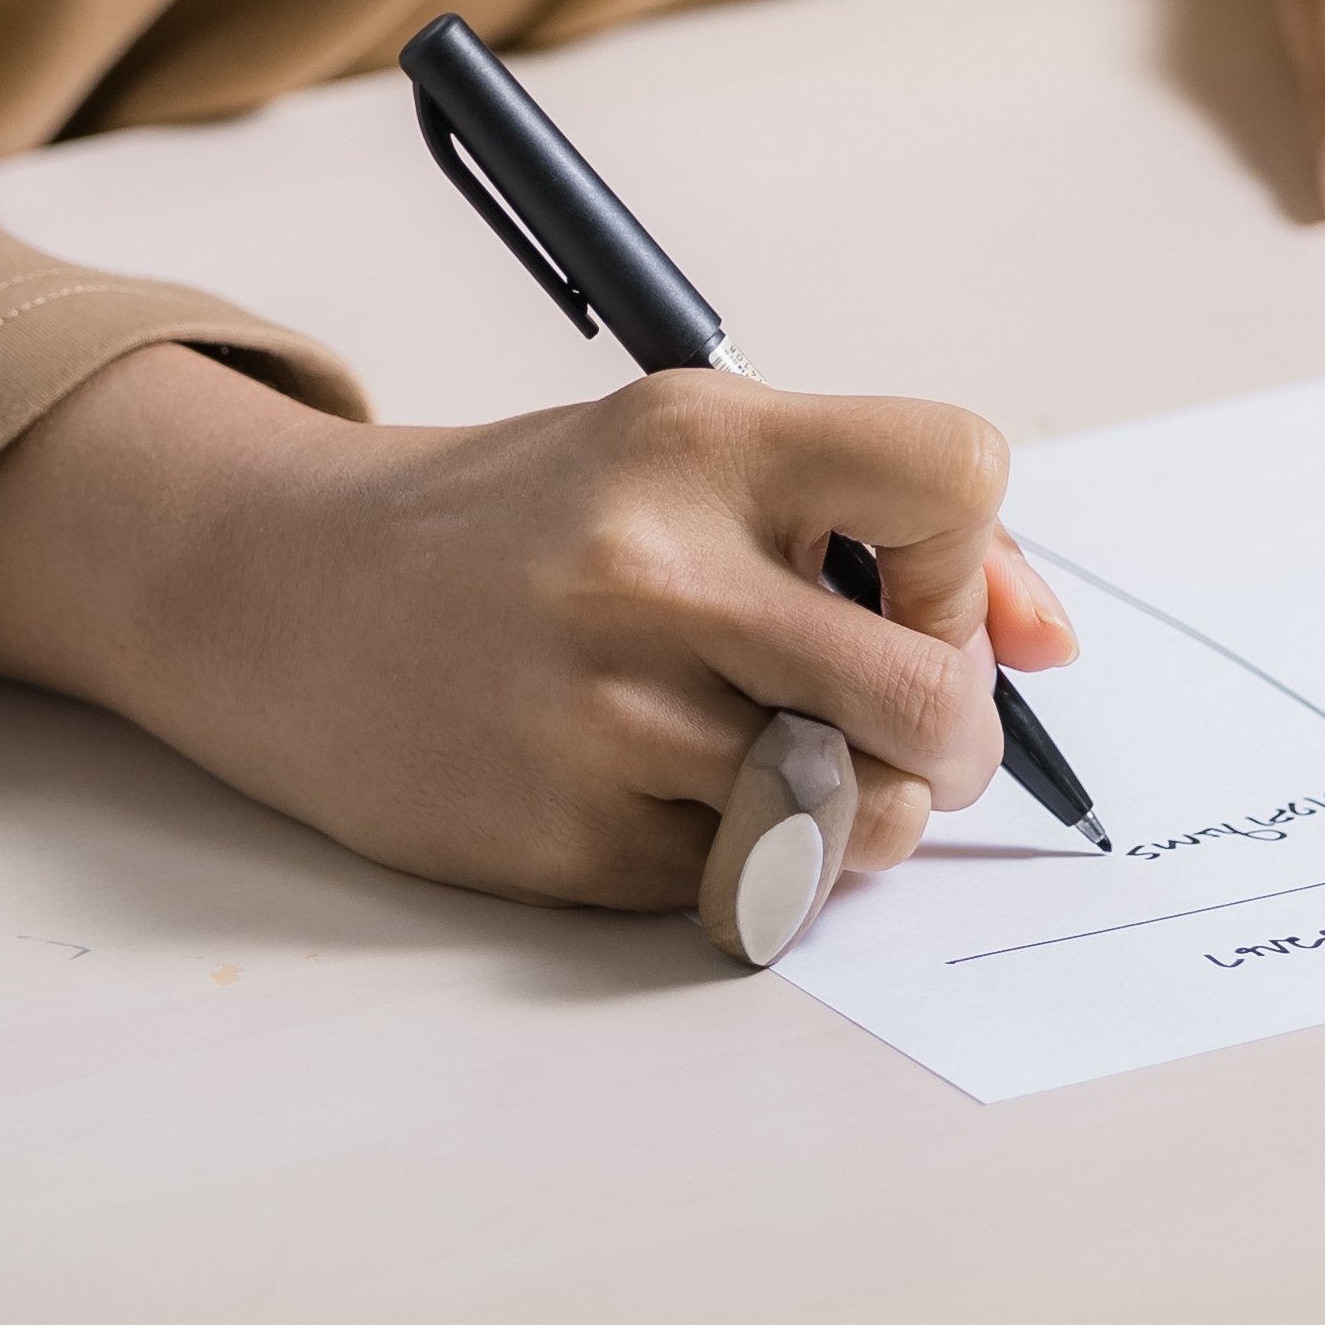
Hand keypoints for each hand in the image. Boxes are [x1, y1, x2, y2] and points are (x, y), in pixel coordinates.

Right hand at [0, 345, 1081, 908]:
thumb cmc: (517, 522)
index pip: (959, 479)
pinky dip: (748, 863)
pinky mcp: (557, 836)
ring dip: (860, 819)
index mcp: (697, 438)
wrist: (272, 591)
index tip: (905, 590)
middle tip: (904, 734)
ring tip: (794, 774)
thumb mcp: (678, 459)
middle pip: (934, 698)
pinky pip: (744, 886)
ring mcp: (599, 714)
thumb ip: (872, 522)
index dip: (968, 560)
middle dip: (955, 738)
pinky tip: (676, 805)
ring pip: (855, 819)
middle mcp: (650, 568)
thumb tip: (1052, 648)